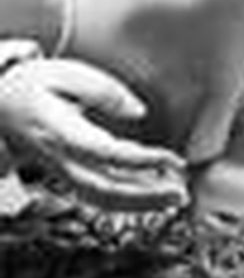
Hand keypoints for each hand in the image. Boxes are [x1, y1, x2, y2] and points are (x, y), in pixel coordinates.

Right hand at [0, 57, 186, 210]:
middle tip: (181, 194)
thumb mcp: (63, 73)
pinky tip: (153, 193)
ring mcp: (60, 171)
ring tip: (175, 198)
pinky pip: (96, 194)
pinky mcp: (65, 174)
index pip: (106, 155)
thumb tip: (137, 113)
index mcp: (59, 132)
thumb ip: (103, 91)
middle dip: (144, 198)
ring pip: (100, 198)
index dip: (142, 162)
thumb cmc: (29, 85)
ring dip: (139, 204)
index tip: (174, 160)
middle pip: (104, 189)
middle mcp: (59, 158)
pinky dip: (126, 199)